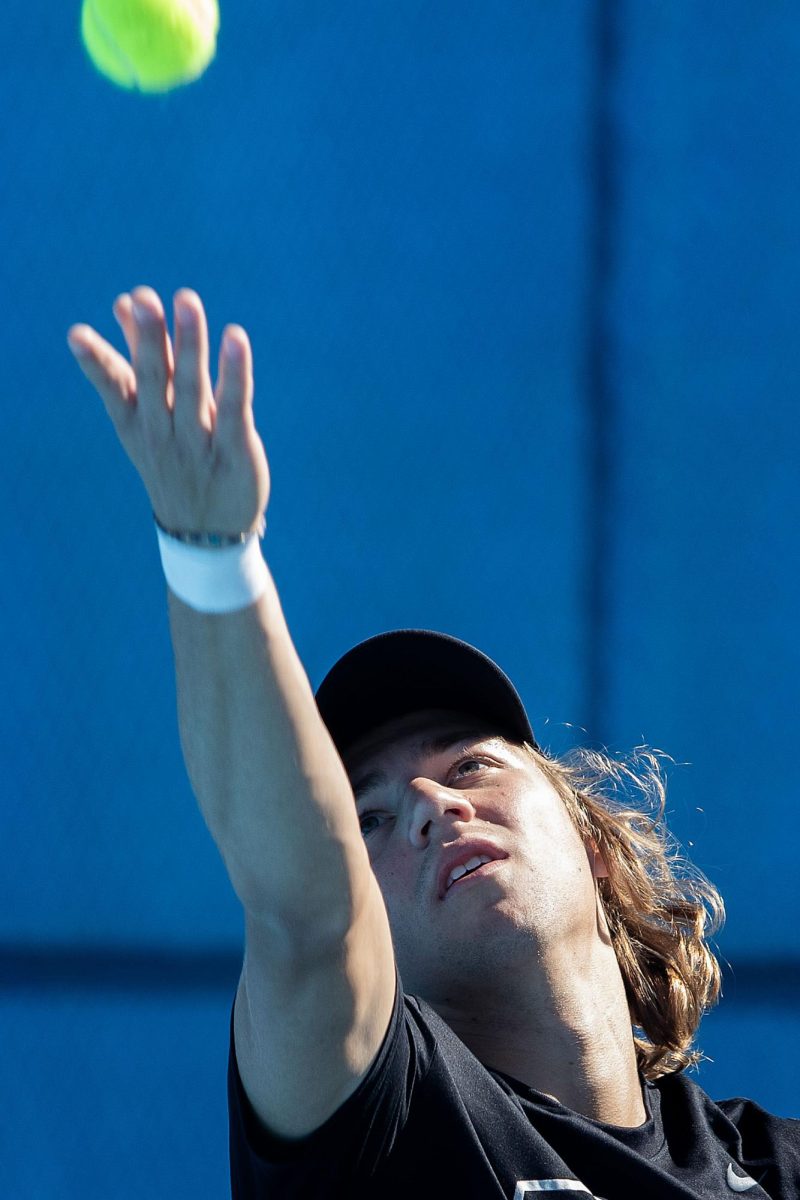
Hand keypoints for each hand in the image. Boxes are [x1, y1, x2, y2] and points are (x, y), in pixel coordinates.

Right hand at [67, 286, 269, 535]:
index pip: (114, 389)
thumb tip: (124, 302)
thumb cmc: (175, 460)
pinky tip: (235, 338)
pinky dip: (234, 374)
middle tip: (143, 299)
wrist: (207, 534)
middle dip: (148, 339)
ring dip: (189, 344)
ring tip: (185, 301)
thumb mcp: (151, 415)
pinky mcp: (235, 450)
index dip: (96, 363)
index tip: (77, 335)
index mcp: (137, 424)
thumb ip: (142, 357)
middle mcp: (163, 432)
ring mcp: (199, 443)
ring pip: (193, 388)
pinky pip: (235, 407)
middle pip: (154, 381)